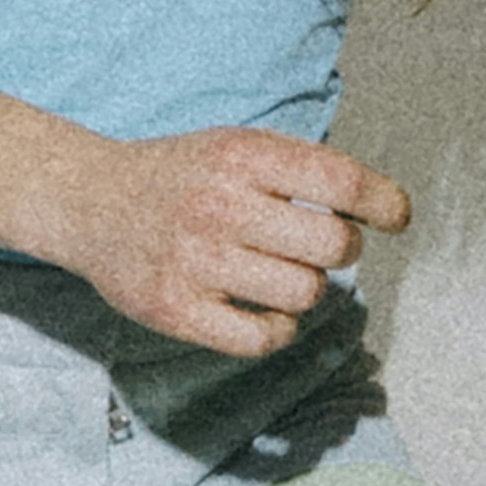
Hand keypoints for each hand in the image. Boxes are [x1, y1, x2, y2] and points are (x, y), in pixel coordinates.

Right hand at [53, 126, 410, 350]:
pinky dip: (277, 329)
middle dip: (341, 249)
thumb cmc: (179, 178)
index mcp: (241, 156)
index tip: (396, 218)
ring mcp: (196, 262)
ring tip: (284, 276)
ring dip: (307, 290)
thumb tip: (379, 208)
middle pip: (331, 244)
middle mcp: (219, 206)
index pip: (339, 180)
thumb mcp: (235, 147)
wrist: (89, 203)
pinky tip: (263, 312)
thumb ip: (299, 169)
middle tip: (322, 248)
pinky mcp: (176, 310)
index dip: (382, 202)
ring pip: (303, 294)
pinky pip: (261, 338)